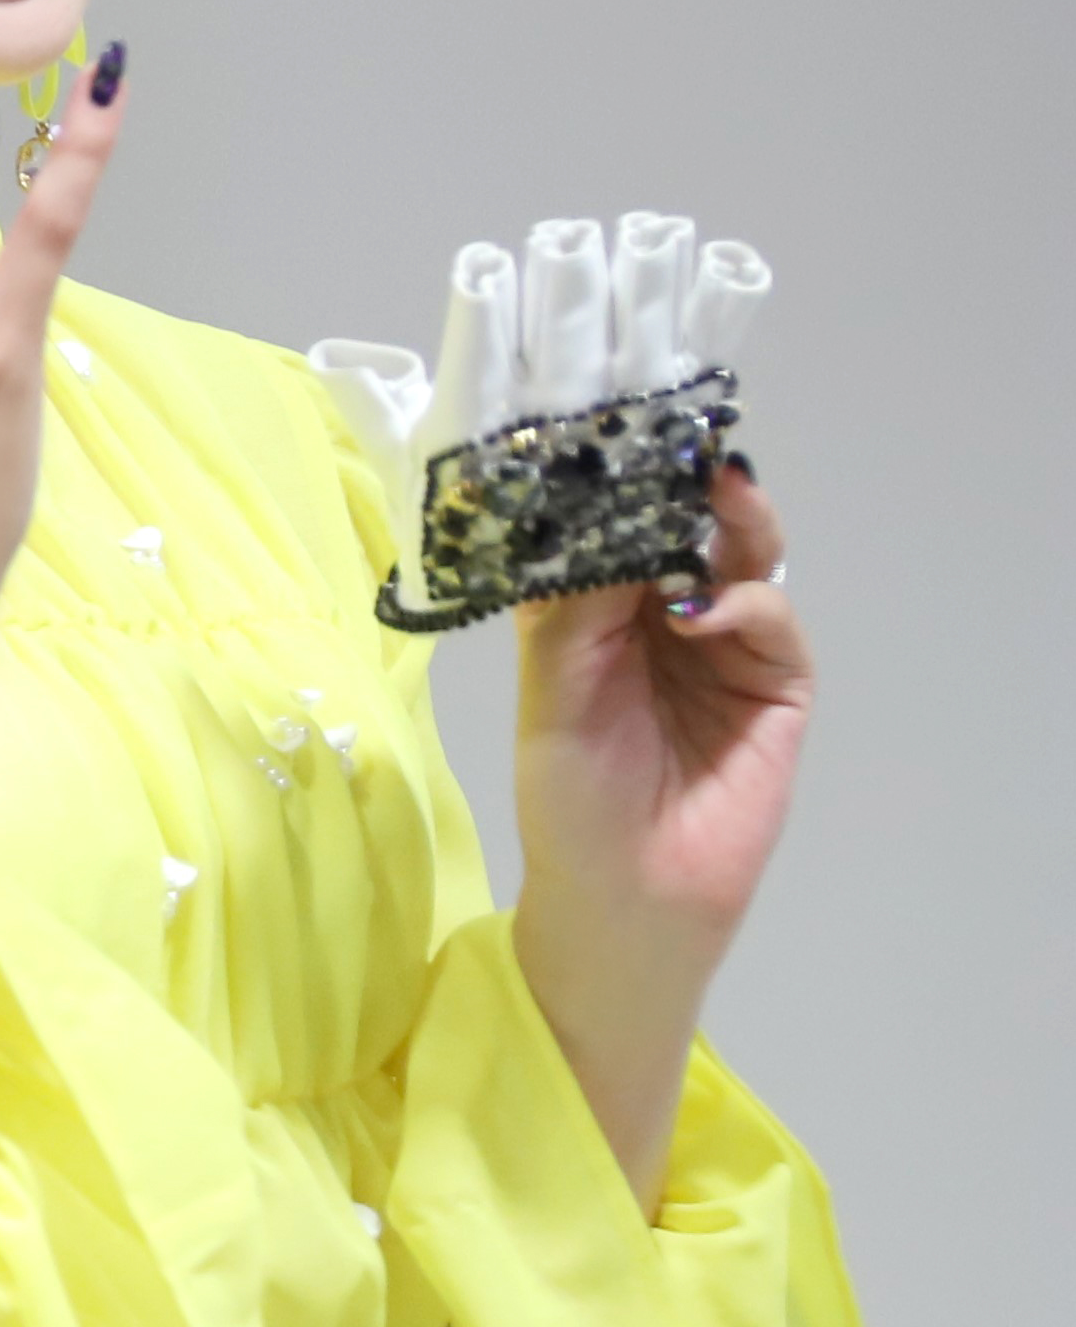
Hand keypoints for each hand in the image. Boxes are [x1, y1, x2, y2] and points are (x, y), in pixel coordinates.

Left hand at [511, 466, 812, 1204]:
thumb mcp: (549, 689)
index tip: (612, 427)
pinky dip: (745, 602)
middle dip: (684, 483)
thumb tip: (593, 514)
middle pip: (688, 526)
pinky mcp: (777, 686)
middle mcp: (666, 613)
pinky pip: (774, 621)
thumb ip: (573, 602)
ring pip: (741, 557)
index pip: (615, 522)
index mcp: (600, 607)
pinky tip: (704, 610)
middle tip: (681, 444)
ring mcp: (728, 646)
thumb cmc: (571, 801)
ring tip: (711, 495)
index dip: (617, 478)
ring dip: (729, 522)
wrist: (627, 899)